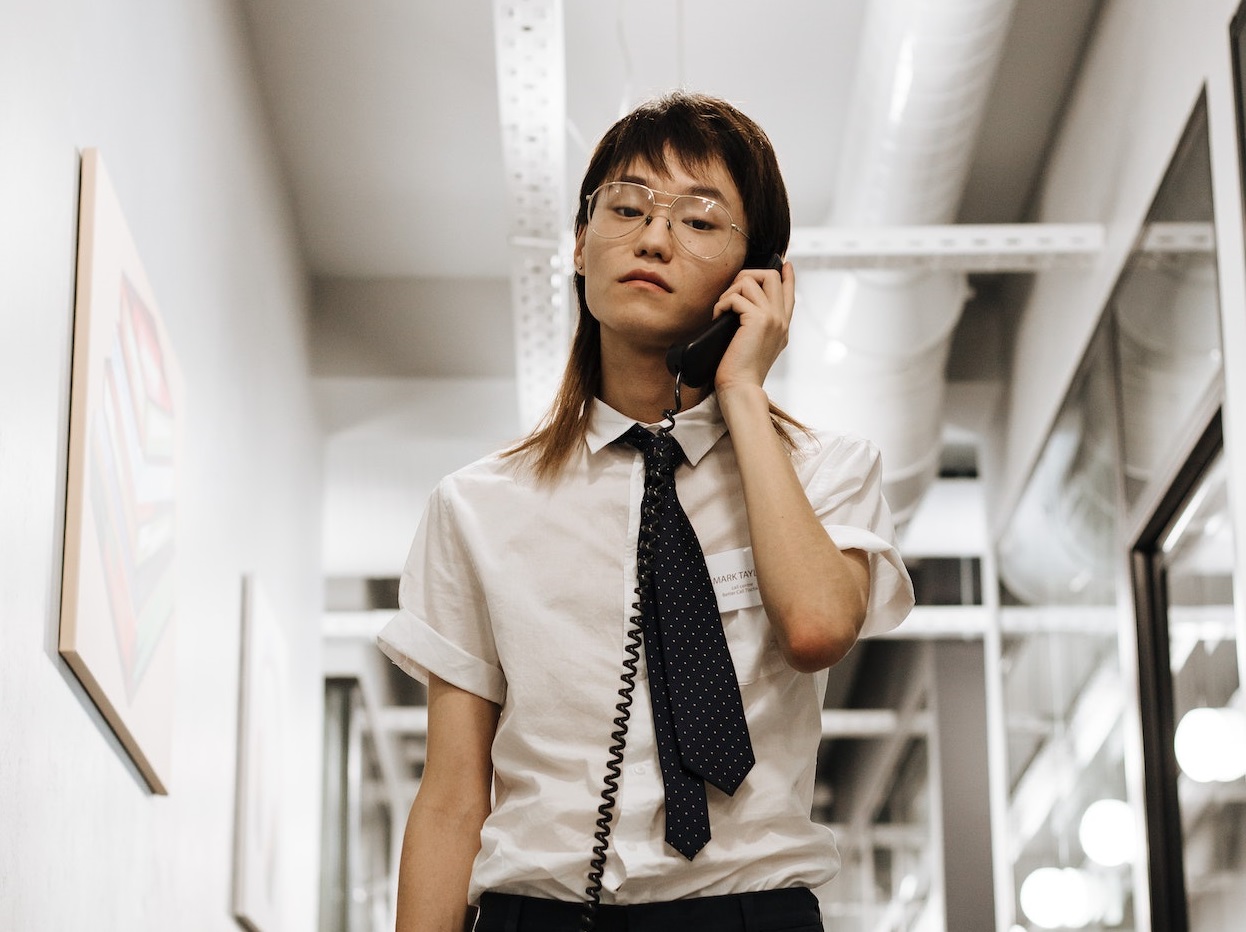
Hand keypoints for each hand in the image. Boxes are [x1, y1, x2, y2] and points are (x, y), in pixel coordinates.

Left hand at [711, 260, 794, 394]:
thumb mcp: (753, 344)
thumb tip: (741, 304)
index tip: (784, 263)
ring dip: (730, 291)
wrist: (740, 387)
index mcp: (782, 325)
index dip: (787, 275)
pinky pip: (736, 296)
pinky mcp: (758, 320)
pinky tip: (717, 317)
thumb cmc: (739, 369)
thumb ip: (755, 324)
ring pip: (751, 280)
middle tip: (731, 293)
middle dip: (746, 275)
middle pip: (771, 275)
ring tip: (721, 310)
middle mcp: (781, 319)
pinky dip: (722, 304)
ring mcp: (772, 318)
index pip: (789, 292)